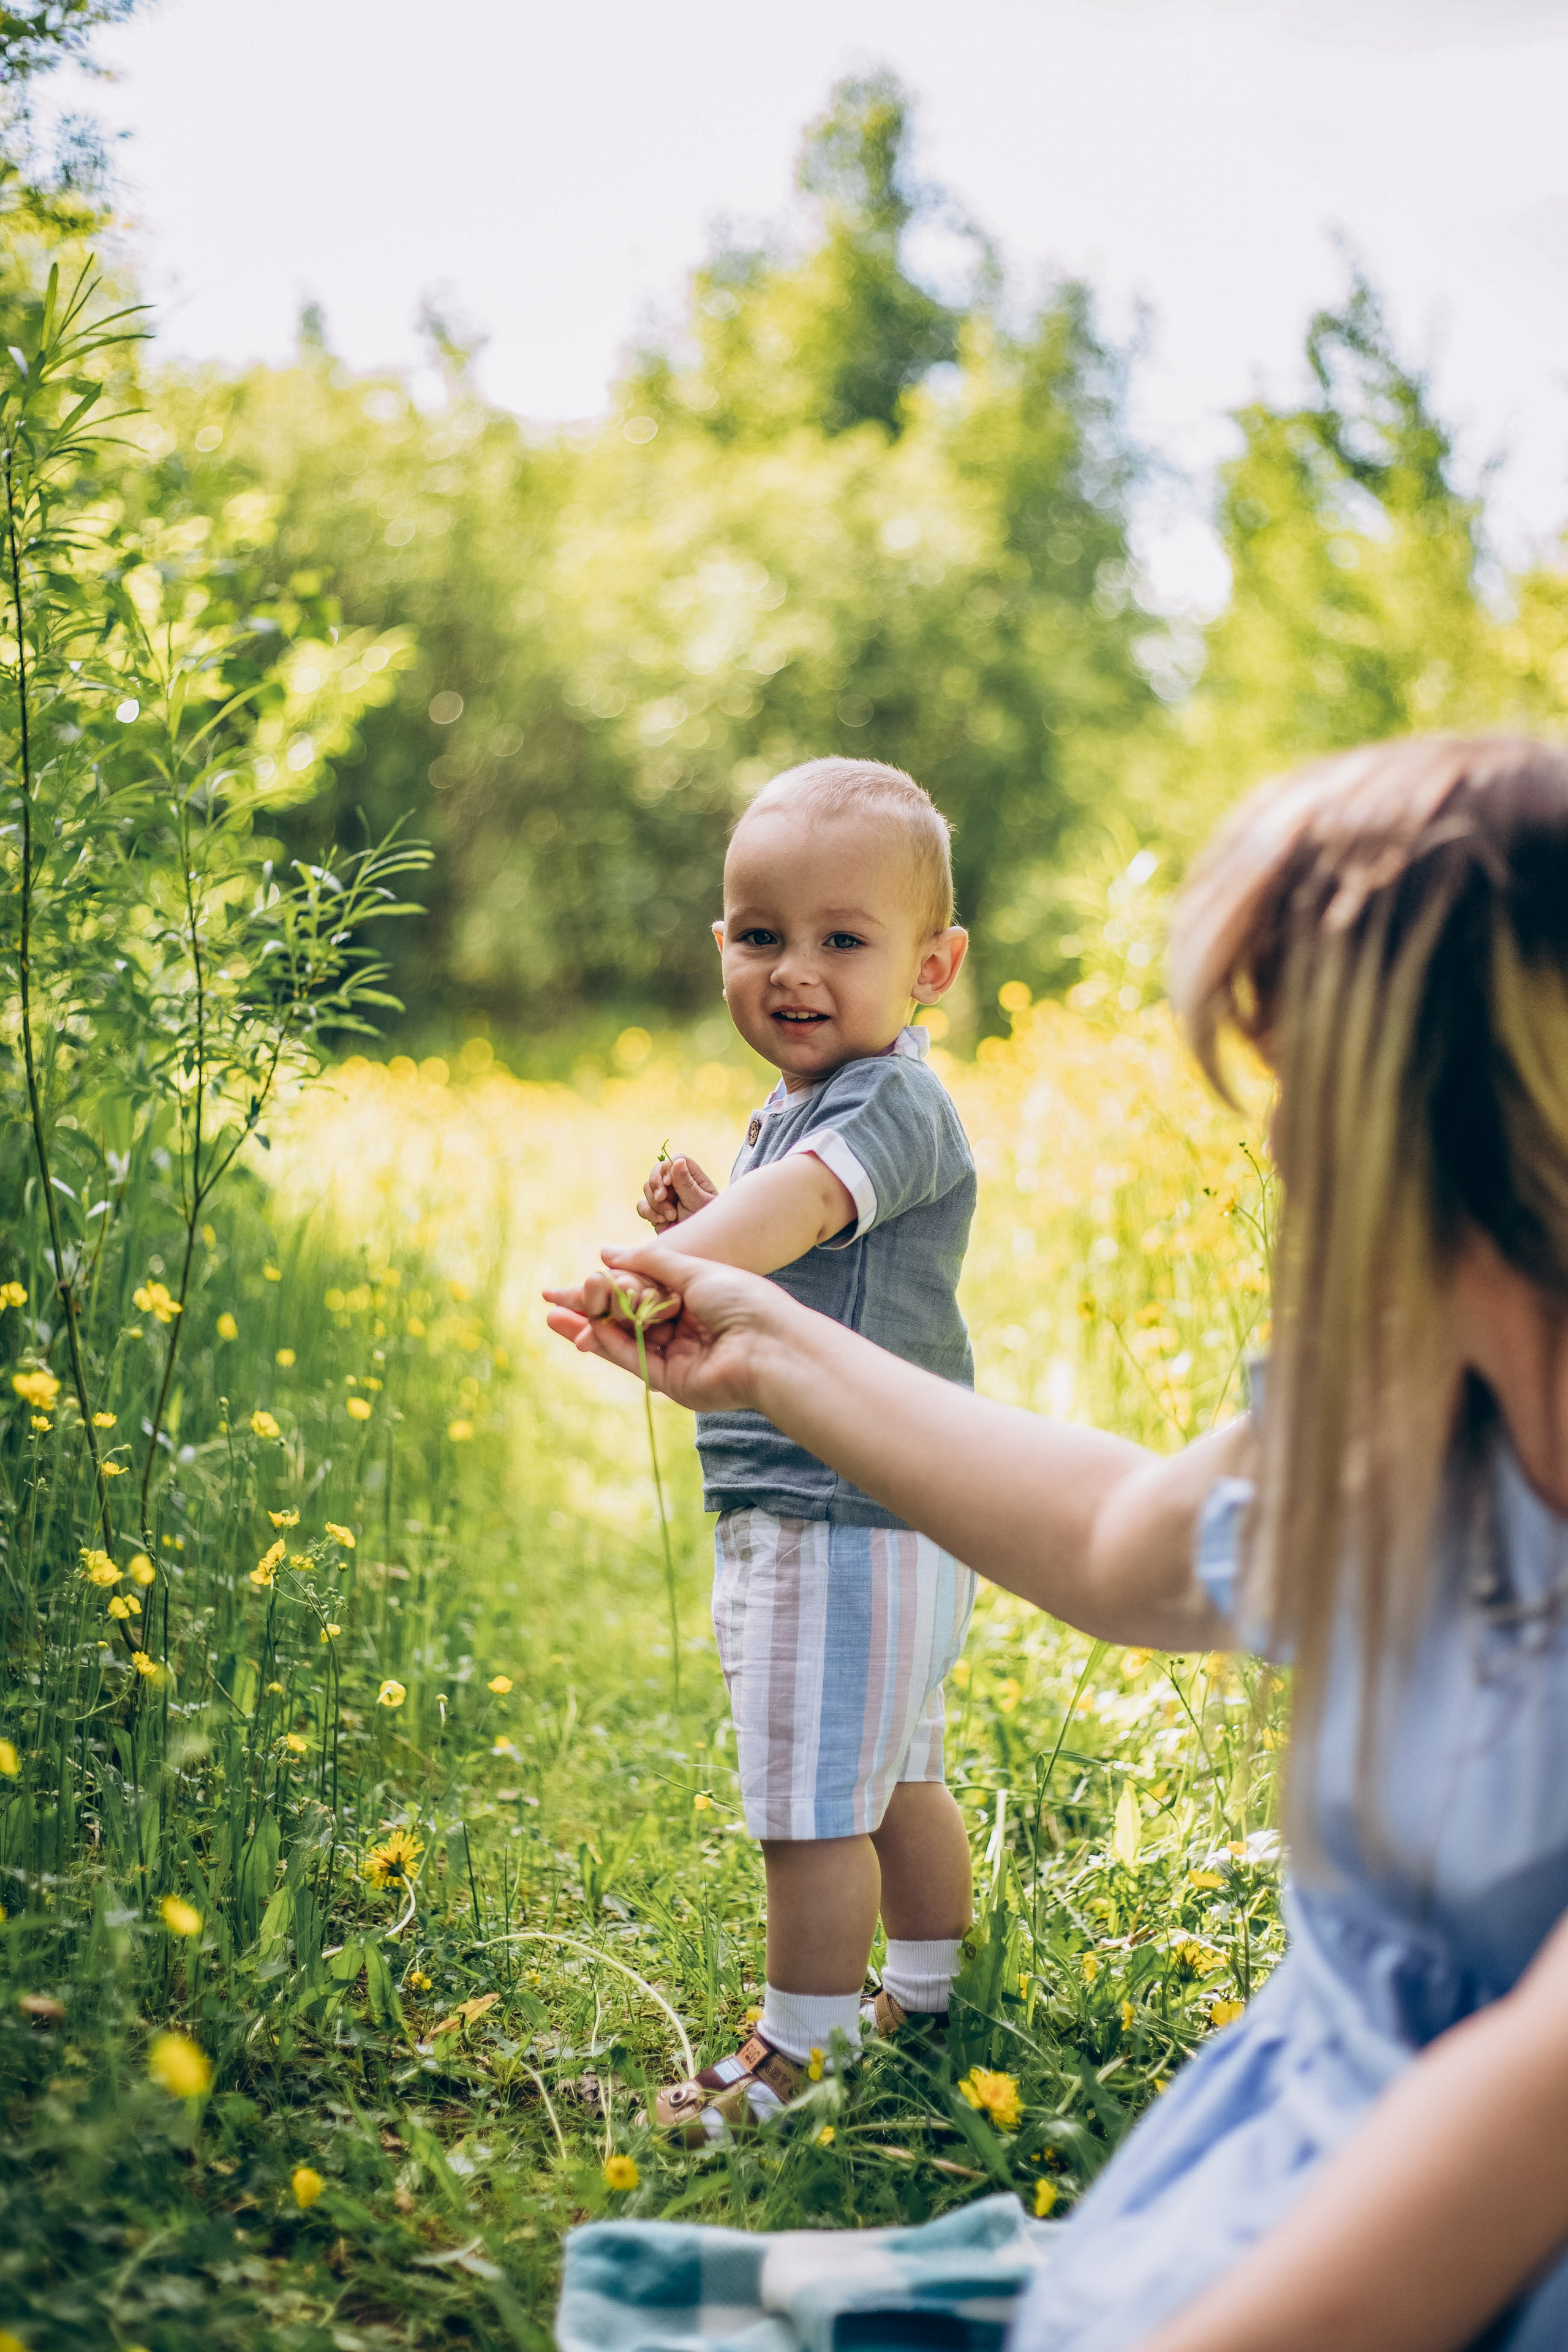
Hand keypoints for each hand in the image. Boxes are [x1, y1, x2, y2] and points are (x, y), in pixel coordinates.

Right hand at [544, 1241, 793, 1414]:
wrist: (770, 1345)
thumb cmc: (743, 1300)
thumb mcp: (692, 1269)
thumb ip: (648, 1263)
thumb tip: (605, 1252)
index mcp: (692, 1300)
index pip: (640, 1292)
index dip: (608, 1286)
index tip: (578, 1277)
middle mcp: (682, 1330)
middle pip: (626, 1318)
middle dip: (589, 1309)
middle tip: (551, 1301)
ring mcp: (676, 1357)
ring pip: (624, 1340)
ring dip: (589, 1328)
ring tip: (553, 1316)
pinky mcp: (672, 1383)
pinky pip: (633, 1360)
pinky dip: (608, 1345)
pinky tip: (584, 1331)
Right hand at [638, 1149, 717, 1229]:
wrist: (699, 1246)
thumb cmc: (707, 1224)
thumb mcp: (700, 1202)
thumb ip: (687, 1183)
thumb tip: (678, 1161)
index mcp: (692, 1177)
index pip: (674, 1160)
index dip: (667, 1169)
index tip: (668, 1183)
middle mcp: (677, 1184)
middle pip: (656, 1172)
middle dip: (656, 1186)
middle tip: (663, 1199)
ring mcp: (665, 1197)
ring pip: (646, 1188)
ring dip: (656, 1203)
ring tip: (671, 1216)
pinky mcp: (655, 1211)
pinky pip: (642, 1205)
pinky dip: (648, 1212)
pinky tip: (661, 1221)